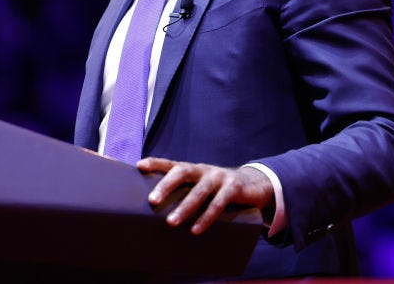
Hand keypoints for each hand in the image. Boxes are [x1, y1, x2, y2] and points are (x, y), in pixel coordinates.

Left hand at [137, 157, 274, 234]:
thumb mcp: (201, 187)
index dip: (156, 163)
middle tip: (152, 201)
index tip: (140, 166)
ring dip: (185, 207)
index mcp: (193, 170)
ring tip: (171, 222)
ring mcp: (219, 177)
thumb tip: (156, 215)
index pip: (171, 164)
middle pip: (182, 172)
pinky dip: (207, 216)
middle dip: (166, 185)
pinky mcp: (234, 187)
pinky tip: (196, 229)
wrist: (254, 185)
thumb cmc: (218, 190)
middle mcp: (204, 170)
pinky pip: (219, 202)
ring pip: (200, 190)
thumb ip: (184, 194)